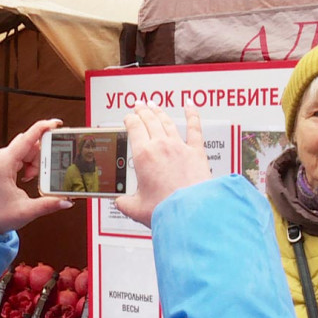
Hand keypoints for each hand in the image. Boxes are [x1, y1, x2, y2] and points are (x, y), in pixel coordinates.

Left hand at [0, 119, 72, 233]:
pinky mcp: (7, 162)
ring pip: (29, 148)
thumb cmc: (0, 214)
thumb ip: (48, 205)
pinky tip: (30, 177)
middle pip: (31, 142)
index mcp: (4, 164)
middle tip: (51, 167)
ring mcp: (4, 158)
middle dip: (44, 153)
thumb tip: (66, 201)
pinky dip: (33, 164)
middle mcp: (3, 157)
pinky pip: (25, 154)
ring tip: (34, 178)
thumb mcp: (26, 211)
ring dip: (38, 161)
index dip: (43, 128)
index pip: (26, 138)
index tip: (57, 123)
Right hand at [115, 104, 210, 226]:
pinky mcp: (196, 152)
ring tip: (154, 105)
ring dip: (159, 111)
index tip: (128, 117)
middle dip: (142, 111)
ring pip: (167, 122)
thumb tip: (121, 202)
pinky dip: (192, 115)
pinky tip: (190, 106)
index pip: (134, 128)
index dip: (129, 119)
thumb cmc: (165, 209)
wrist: (190, 212)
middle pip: (149, 120)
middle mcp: (161, 146)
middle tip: (139, 105)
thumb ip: (125, 203)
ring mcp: (179, 147)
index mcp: (143, 155)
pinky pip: (194, 128)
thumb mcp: (137, 208)